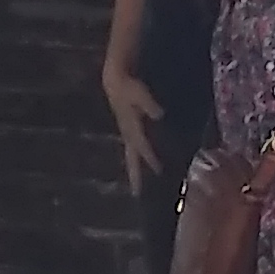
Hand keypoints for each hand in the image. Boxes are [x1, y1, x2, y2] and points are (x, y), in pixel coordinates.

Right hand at [100, 62, 165, 193]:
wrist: (115, 80)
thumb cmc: (129, 86)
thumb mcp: (140, 93)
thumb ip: (149, 104)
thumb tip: (159, 114)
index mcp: (131, 128)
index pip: (141, 147)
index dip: (150, 158)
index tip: (158, 171)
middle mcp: (128, 134)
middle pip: (131, 158)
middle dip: (134, 175)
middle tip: (136, 193)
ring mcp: (126, 133)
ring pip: (130, 155)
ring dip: (133, 170)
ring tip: (136, 185)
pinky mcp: (127, 130)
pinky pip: (132, 149)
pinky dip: (135, 159)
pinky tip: (140, 164)